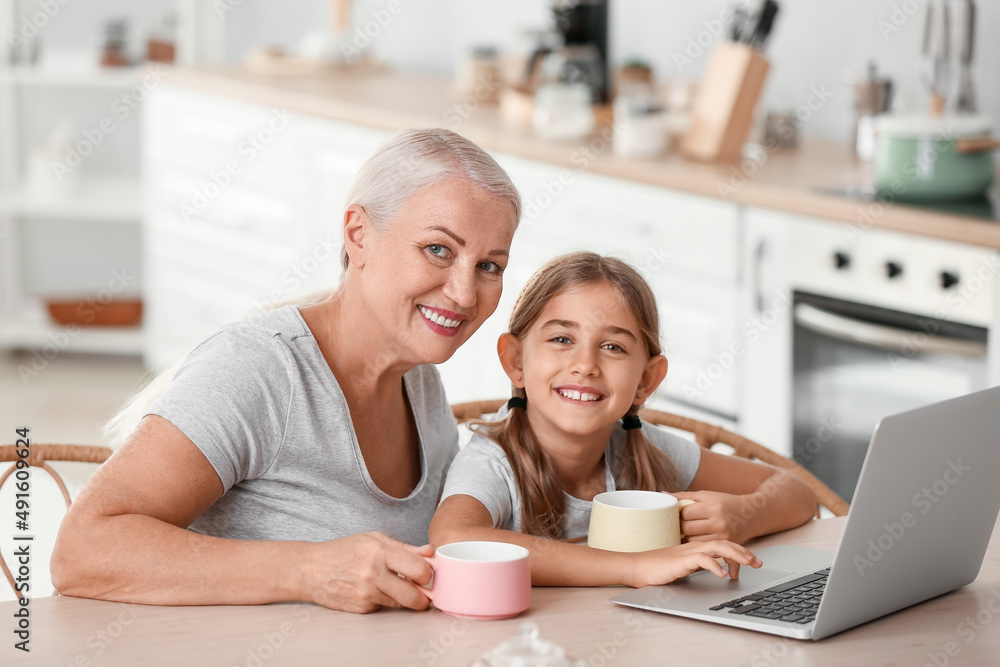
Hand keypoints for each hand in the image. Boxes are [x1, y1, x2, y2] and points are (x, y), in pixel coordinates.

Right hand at [305, 532, 433, 612]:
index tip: (427, 574)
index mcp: (380, 552)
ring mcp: (366, 593)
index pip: (419, 569)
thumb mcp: (374, 539)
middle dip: (424, 598)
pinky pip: (383, 606)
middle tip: (424, 592)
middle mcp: (373, 574)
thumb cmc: (343, 551)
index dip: (428, 574)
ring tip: (394, 585)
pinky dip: (384, 600)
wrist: (311, 570)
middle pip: (414, 596)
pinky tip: (372, 589)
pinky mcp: (361, 608)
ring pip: (400, 603)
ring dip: (403, 598)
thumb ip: (405, 548)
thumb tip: (431, 552)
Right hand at [626, 540, 761, 587]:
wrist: (637, 567)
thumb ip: (697, 563)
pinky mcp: (681, 561)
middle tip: (758, 562)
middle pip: (723, 543)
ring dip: (735, 555)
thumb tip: (713, 567)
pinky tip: (723, 574)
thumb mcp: (682, 565)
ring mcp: (687, 552)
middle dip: (744, 552)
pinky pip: (701, 560)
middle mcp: (694, 547)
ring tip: (748, 563)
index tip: (753, 559)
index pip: (721, 544)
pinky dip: (715, 566)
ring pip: (716, 547)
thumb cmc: (657, 568)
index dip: (739, 550)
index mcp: (695, 547)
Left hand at [672, 490, 753, 542]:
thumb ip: (683, 496)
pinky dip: (696, 545)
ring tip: (686, 532)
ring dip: (686, 538)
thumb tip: (663, 495)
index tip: (676, 514)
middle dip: (680, 527)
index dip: (678, 514)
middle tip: (678, 525)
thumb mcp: (706, 495)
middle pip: (687, 528)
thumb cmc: (725, 503)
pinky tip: (695, 540)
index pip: (685, 513)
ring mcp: (723, 535)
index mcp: (712, 505)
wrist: (751, 514)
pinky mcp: (725, 545)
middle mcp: (718, 521)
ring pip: (693, 541)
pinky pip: (703, 548)